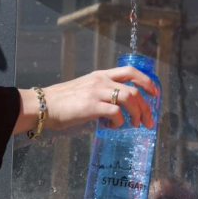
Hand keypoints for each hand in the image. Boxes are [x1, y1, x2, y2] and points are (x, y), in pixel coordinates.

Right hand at [14, 66, 158, 136]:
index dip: (146, 81)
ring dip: (136, 113)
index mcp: (100, 76)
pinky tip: (113, 127)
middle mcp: (100, 81)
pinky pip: (115, 112)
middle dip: (146, 106)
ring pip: (128, 97)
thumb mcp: (84, 90)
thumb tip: (115, 109)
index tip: (154, 93)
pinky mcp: (91, 106)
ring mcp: (96, 92)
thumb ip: (101, 94)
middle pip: (134, 89)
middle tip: (148, 121)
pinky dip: (119, 122)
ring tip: (135, 125)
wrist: (42, 105)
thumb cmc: (61, 102)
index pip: (130, 71)